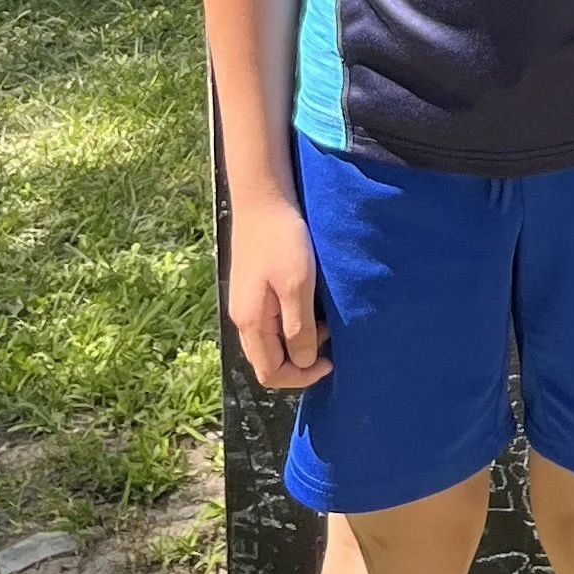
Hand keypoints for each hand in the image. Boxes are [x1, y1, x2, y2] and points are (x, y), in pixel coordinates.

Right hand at [228, 192, 329, 388]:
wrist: (263, 196)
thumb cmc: (282, 239)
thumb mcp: (297, 285)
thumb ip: (299, 328)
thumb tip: (303, 362)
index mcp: (250, 322)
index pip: (270, 373)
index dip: (300, 377)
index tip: (330, 362)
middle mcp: (243, 318)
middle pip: (269, 360)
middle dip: (301, 360)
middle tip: (330, 337)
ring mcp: (247, 302)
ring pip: (272, 340)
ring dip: (299, 340)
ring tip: (325, 319)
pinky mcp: (255, 287)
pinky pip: (273, 320)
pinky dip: (294, 322)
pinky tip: (311, 302)